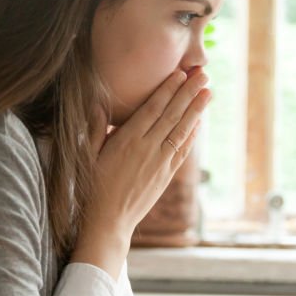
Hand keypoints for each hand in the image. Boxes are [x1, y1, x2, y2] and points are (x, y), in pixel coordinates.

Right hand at [79, 66, 210, 245]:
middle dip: (189, 93)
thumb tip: (98, 103)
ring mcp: (160, 163)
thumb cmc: (92, 187)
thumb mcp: (87, 155)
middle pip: (173, 115)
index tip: (181, 73)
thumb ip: (95, 128)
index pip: (153, 108)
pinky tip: (199, 122)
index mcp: (127, 140)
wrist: (108, 221)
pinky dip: (192, 135)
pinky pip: (182, 151)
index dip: (169, 89)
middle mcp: (147, 149)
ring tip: (208, 92)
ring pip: (182, 131)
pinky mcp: (166, 176)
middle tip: (204, 75)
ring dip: (197, 110)